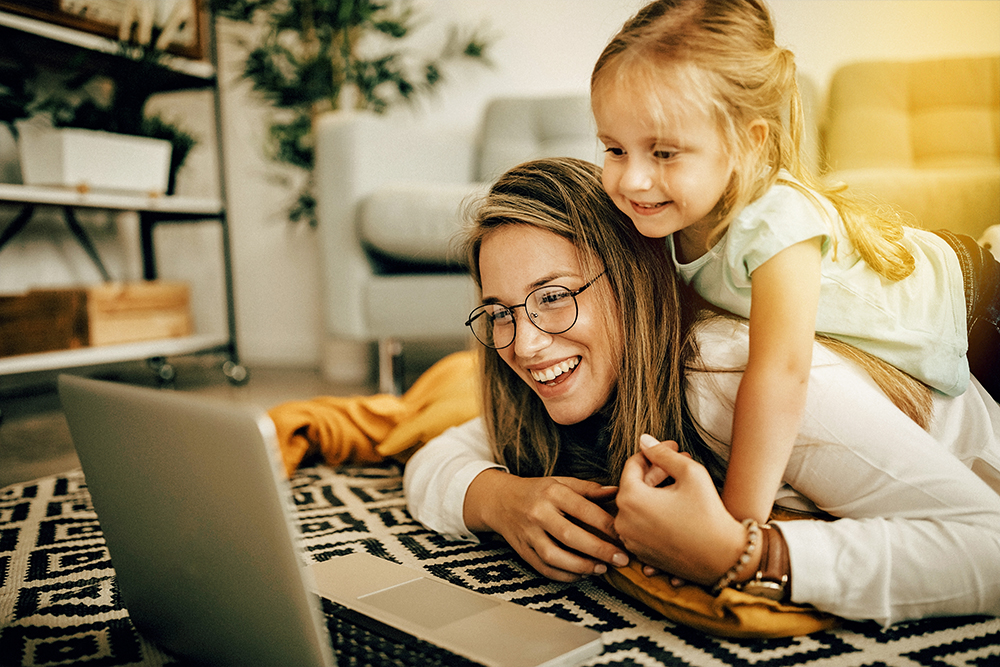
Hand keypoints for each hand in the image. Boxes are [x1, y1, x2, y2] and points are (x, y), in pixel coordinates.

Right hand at [467, 470, 628, 581]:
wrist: (500, 500)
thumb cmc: (537, 491)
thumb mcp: (561, 482)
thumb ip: (589, 489)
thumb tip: (616, 492)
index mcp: (552, 492)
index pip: (583, 509)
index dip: (606, 524)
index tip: (624, 536)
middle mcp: (538, 513)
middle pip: (570, 535)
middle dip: (598, 550)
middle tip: (621, 559)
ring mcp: (528, 534)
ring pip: (555, 556)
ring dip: (581, 566)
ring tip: (602, 569)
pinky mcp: (523, 551)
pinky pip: (544, 568)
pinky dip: (564, 575)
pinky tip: (582, 574)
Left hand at [615, 439, 748, 584]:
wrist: (724, 558)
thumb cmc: (709, 514)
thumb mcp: (690, 472)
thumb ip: (662, 453)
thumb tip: (643, 440)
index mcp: (630, 499)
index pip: (633, 465)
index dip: (655, 453)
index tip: (674, 448)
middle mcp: (623, 522)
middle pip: (634, 486)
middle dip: (657, 471)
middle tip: (682, 461)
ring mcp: (630, 540)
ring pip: (638, 506)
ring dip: (655, 492)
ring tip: (681, 484)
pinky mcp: (641, 554)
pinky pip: (642, 525)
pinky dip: (654, 513)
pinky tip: (676, 507)